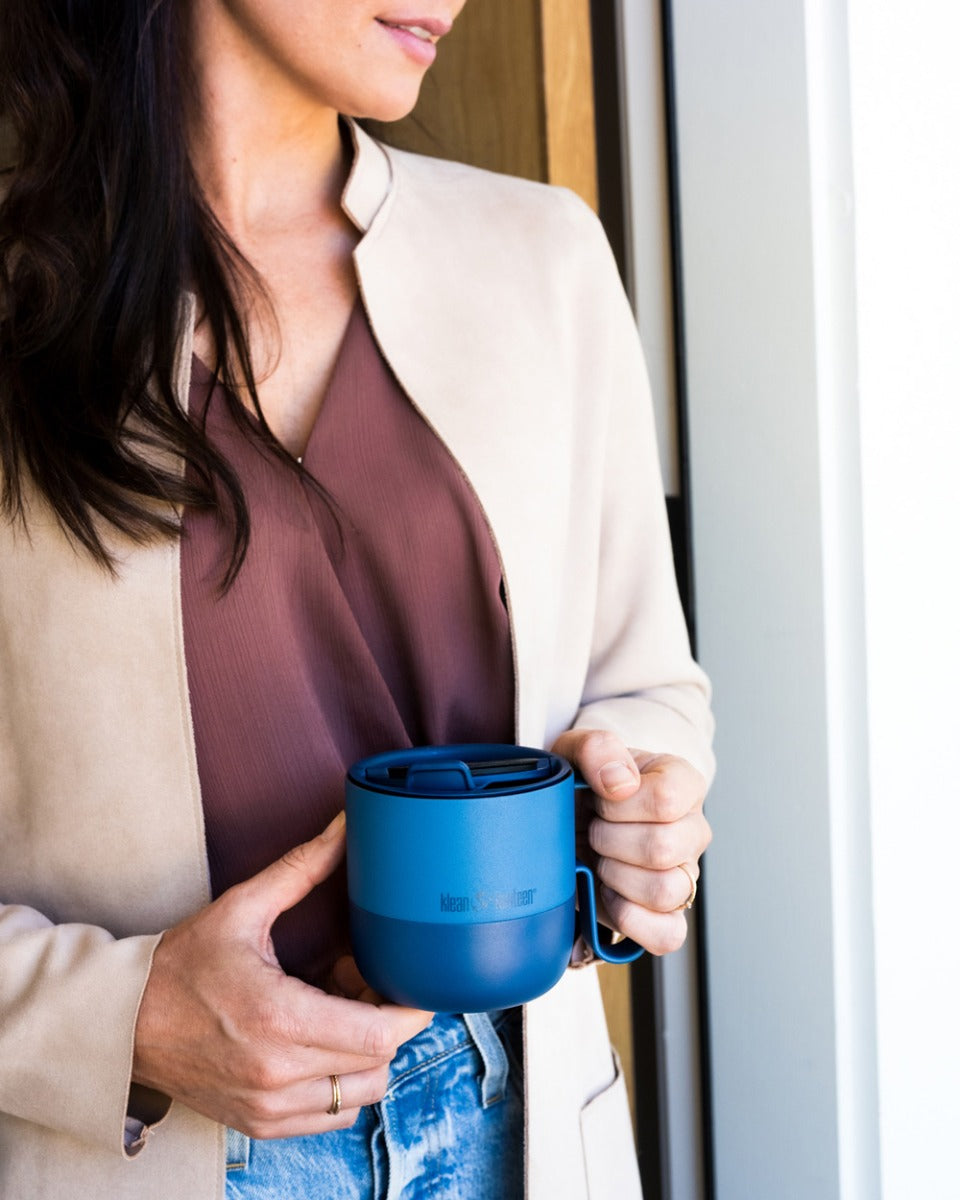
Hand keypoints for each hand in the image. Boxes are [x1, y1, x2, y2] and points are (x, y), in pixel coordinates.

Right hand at [132, 813, 433, 1137]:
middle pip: (378, 1062)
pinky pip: (331, 1115)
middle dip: (390, 1019)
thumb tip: (345, 828)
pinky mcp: (260, 1124)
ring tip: (345, 1010)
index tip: (415, 980)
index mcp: (279, 1019)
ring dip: (368, 1053)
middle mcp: (278, 1074)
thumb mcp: (242, 908)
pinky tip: (323, 1041)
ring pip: (362, 1093)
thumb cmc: (181, 965)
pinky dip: (342, 1082)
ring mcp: (270, 1107)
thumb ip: (302, 868)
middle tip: (371, 980)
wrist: (122, 1023)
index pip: (379, 1035)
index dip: (410, 1010)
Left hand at [551, 729, 710, 955]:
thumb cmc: (582, 784)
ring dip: (616, 876)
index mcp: (682, 784)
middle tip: (592, 828)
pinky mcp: (667, 916)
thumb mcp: (577, 751)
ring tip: (599, 859)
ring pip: (666, 891)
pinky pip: (667, 934)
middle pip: (663, 848)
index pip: (667, 799)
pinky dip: (629, 918)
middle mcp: (693, 831)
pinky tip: (606, 893)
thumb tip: (620, 782)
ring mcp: (684, 876)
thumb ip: (597, 748)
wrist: (570, 817)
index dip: (619, 804)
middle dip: (608, 840)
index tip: (599, 797)